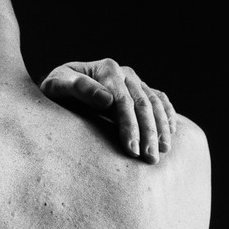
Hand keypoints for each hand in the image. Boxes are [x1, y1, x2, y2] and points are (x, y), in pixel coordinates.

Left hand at [40, 59, 176, 162]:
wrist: (61, 84)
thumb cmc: (56, 88)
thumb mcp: (57, 85)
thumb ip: (79, 89)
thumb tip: (107, 99)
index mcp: (107, 69)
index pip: (123, 101)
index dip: (129, 126)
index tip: (132, 150)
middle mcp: (124, 73)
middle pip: (142, 104)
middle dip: (148, 133)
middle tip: (150, 159)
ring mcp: (134, 81)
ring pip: (155, 104)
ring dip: (161, 128)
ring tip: (162, 152)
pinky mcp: (139, 89)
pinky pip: (160, 100)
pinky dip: (168, 114)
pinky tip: (171, 132)